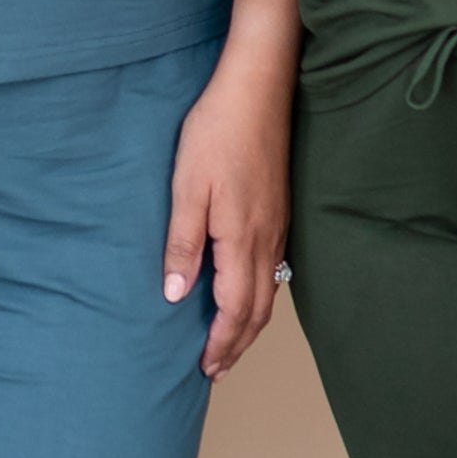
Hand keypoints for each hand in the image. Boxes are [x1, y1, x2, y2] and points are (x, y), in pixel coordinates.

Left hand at [162, 57, 291, 377]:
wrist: (258, 87)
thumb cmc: (217, 131)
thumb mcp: (187, 187)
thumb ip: (183, 244)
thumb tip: (177, 296)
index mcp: (242, 238)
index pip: (237, 309)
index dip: (221, 343)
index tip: (205, 368)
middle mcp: (267, 239)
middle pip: (258, 309)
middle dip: (238, 344)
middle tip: (217, 370)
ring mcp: (278, 225)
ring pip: (270, 290)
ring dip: (251, 323)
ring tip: (231, 343)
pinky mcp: (280, 210)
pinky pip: (275, 268)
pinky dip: (260, 295)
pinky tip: (247, 293)